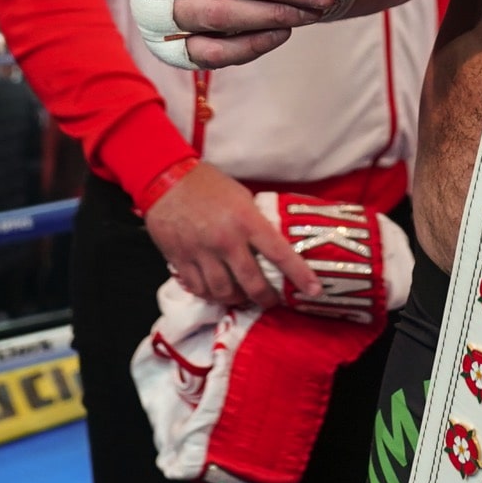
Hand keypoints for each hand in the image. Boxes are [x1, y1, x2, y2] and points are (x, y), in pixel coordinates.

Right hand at [143, 161, 321, 306]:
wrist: (167, 180)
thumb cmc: (209, 184)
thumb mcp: (242, 196)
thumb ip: (255, 221)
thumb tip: (268, 242)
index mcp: (247, 220)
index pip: (279, 253)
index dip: (299, 274)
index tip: (314, 290)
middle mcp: (226, 241)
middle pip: (251, 283)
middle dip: (265, 298)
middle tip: (272, 302)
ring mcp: (202, 253)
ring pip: (224, 292)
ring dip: (236, 300)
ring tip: (243, 298)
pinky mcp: (180, 261)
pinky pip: (199, 289)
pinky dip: (211, 295)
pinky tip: (217, 292)